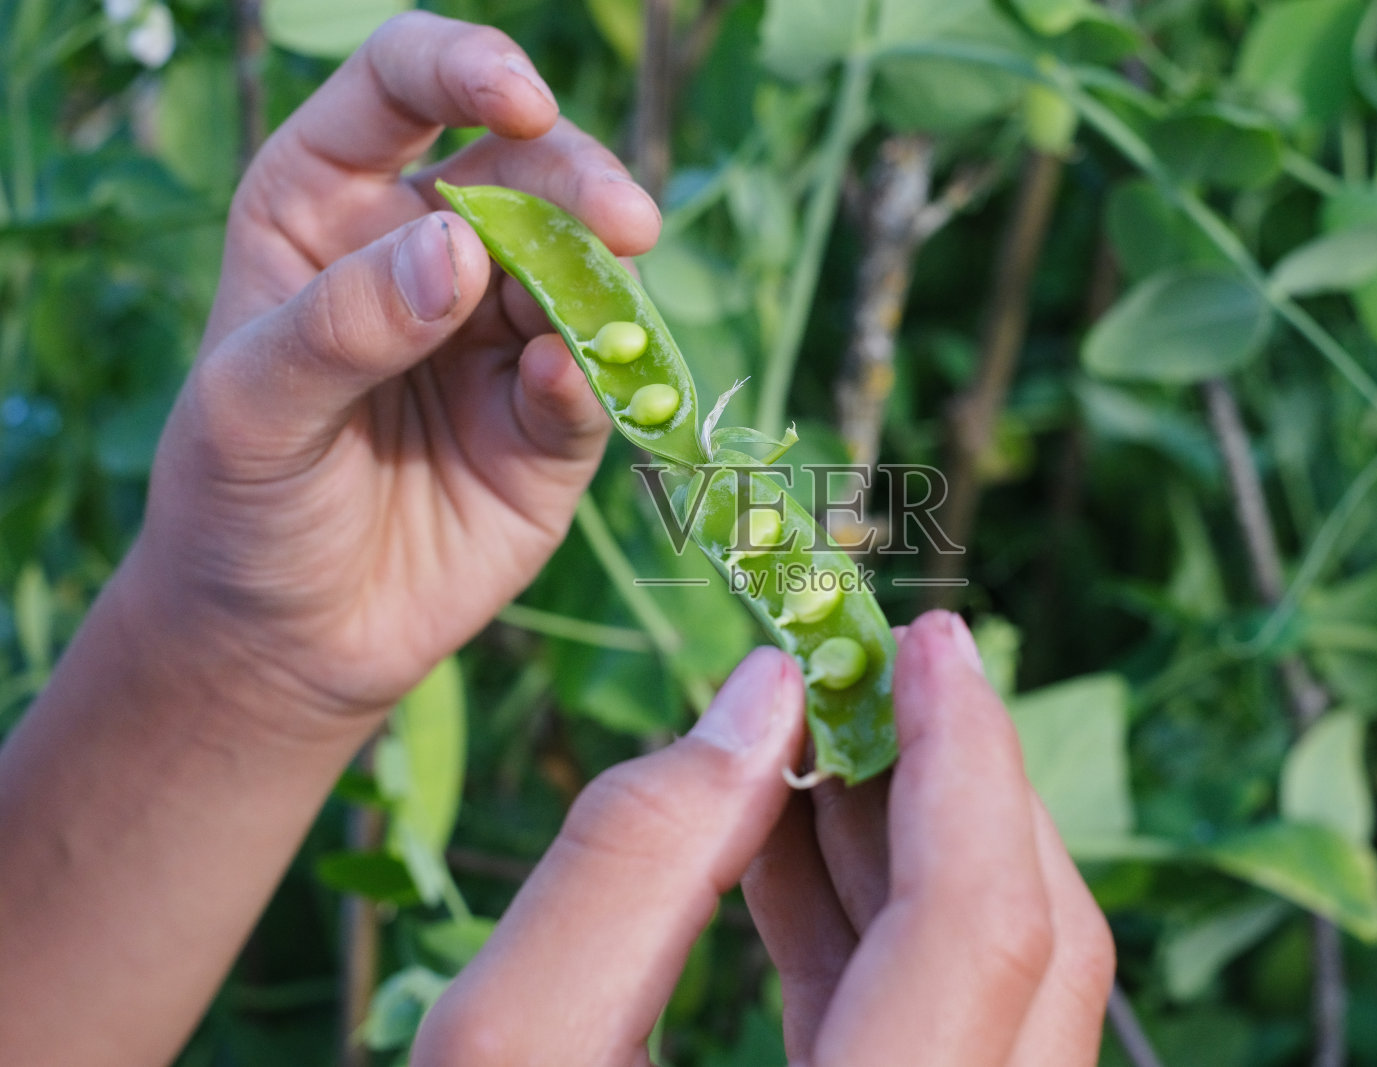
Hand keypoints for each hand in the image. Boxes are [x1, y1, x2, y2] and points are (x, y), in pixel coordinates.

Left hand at [121, 11, 660, 723]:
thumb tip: (461, 249)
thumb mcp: (251, 409)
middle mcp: (429, 251)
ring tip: (603, 315)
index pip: (402, 89)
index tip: (523, 99)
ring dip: (608, 280)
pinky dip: (596, 376)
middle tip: (624, 224)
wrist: (288, 637)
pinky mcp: (553, 420)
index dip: (467, 69)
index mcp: (331, 206)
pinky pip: (596, 378)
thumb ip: (343, 325)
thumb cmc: (240, 500)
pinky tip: (566, 388)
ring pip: (583, 267)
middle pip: (525, 171)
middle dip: (581, 181)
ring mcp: (500, 334)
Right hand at [411, 612, 1113, 1065]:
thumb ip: (632, 862)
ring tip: (825, 742)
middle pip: (1034, 962)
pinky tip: (801, 854)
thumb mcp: (506, 1060)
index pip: (987, 932)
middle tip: (886, 670)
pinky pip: (946, 1045)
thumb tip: (763, 703)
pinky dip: (886, 939)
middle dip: (960, 790)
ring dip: (922, 854)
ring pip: (1007, 1002)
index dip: (967, 760)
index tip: (931, 640)